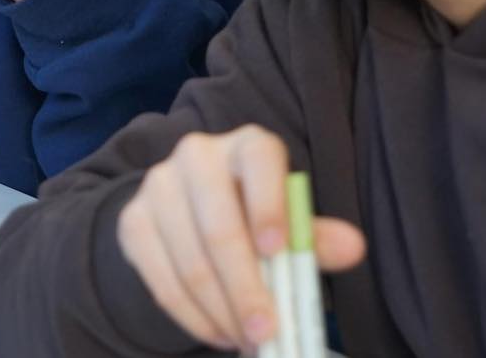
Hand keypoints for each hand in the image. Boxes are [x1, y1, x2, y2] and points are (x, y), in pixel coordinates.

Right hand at [117, 126, 365, 352]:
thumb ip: (314, 235)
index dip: (268, 204)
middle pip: (220, 225)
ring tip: (249, 339)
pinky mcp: (133, 221)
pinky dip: (193, 317)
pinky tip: (218, 333)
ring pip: (190, 260)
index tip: (278, 252)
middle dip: (245, 287)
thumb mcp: (289, 221)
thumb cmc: (256, 215)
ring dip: (221, 311)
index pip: (259, 160)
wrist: (191, 213)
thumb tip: (352, 247)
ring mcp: (159, 186)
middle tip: (267, 330)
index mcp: (247, 146)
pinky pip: (162, 280)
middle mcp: (198, 155)